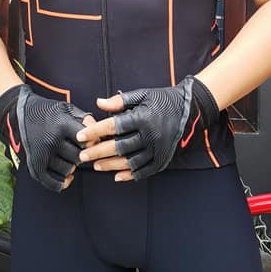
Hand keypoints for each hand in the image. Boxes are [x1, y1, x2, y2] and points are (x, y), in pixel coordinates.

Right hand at [0, 85, 94, 191]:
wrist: (20, 113)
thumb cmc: (48, 111)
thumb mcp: (67, 108)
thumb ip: (85, 119)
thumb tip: (99, 132)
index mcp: (61, 124)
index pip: (86, 141)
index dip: (93, 143)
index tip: (92, 142)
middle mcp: (51, 140)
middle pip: (78, 157)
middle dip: (84, 155)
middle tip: (83, 151)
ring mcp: (42, 154)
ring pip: (67, 170)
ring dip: (73, 167)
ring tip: (72, 158)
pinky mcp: (34, 164)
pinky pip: (51, 182)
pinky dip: (61, 183)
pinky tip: (68, 178)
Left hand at [77, 76, 219, 181]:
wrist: (190, 110)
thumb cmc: (162, 99)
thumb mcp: (142, 95)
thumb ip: (120, 101)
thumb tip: (98, 103)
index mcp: (143, 117)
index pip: (114, 126)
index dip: (95, 131)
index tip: (79, 136)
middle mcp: (150, 135)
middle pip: (119, 146)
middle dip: (98, 152)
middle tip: (82, 156)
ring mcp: (157, 149)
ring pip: (129, 161)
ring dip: (110, 165)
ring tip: (95, 165)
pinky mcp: (163, 159)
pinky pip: (144, 171)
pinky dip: (129, 175)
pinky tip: (116, 176)